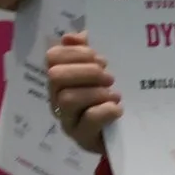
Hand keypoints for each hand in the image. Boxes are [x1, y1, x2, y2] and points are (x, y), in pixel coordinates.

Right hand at [47, 33, 117, 153]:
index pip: (52, 57)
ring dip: (96, 92)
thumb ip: (86, 54)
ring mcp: (67, 121)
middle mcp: (57, 99)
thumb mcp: (98, 74)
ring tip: (114, 95)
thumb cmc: (106, 101)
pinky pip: (89, 119)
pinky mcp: (82, 138)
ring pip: (68, 98)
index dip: (75, 52)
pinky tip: (117, 109)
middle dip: (86, 71)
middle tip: (109, 77)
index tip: (98, 58)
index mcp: (59, 80)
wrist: (122, 136)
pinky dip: (106, 110)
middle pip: (56, 76)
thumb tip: (77, 35)